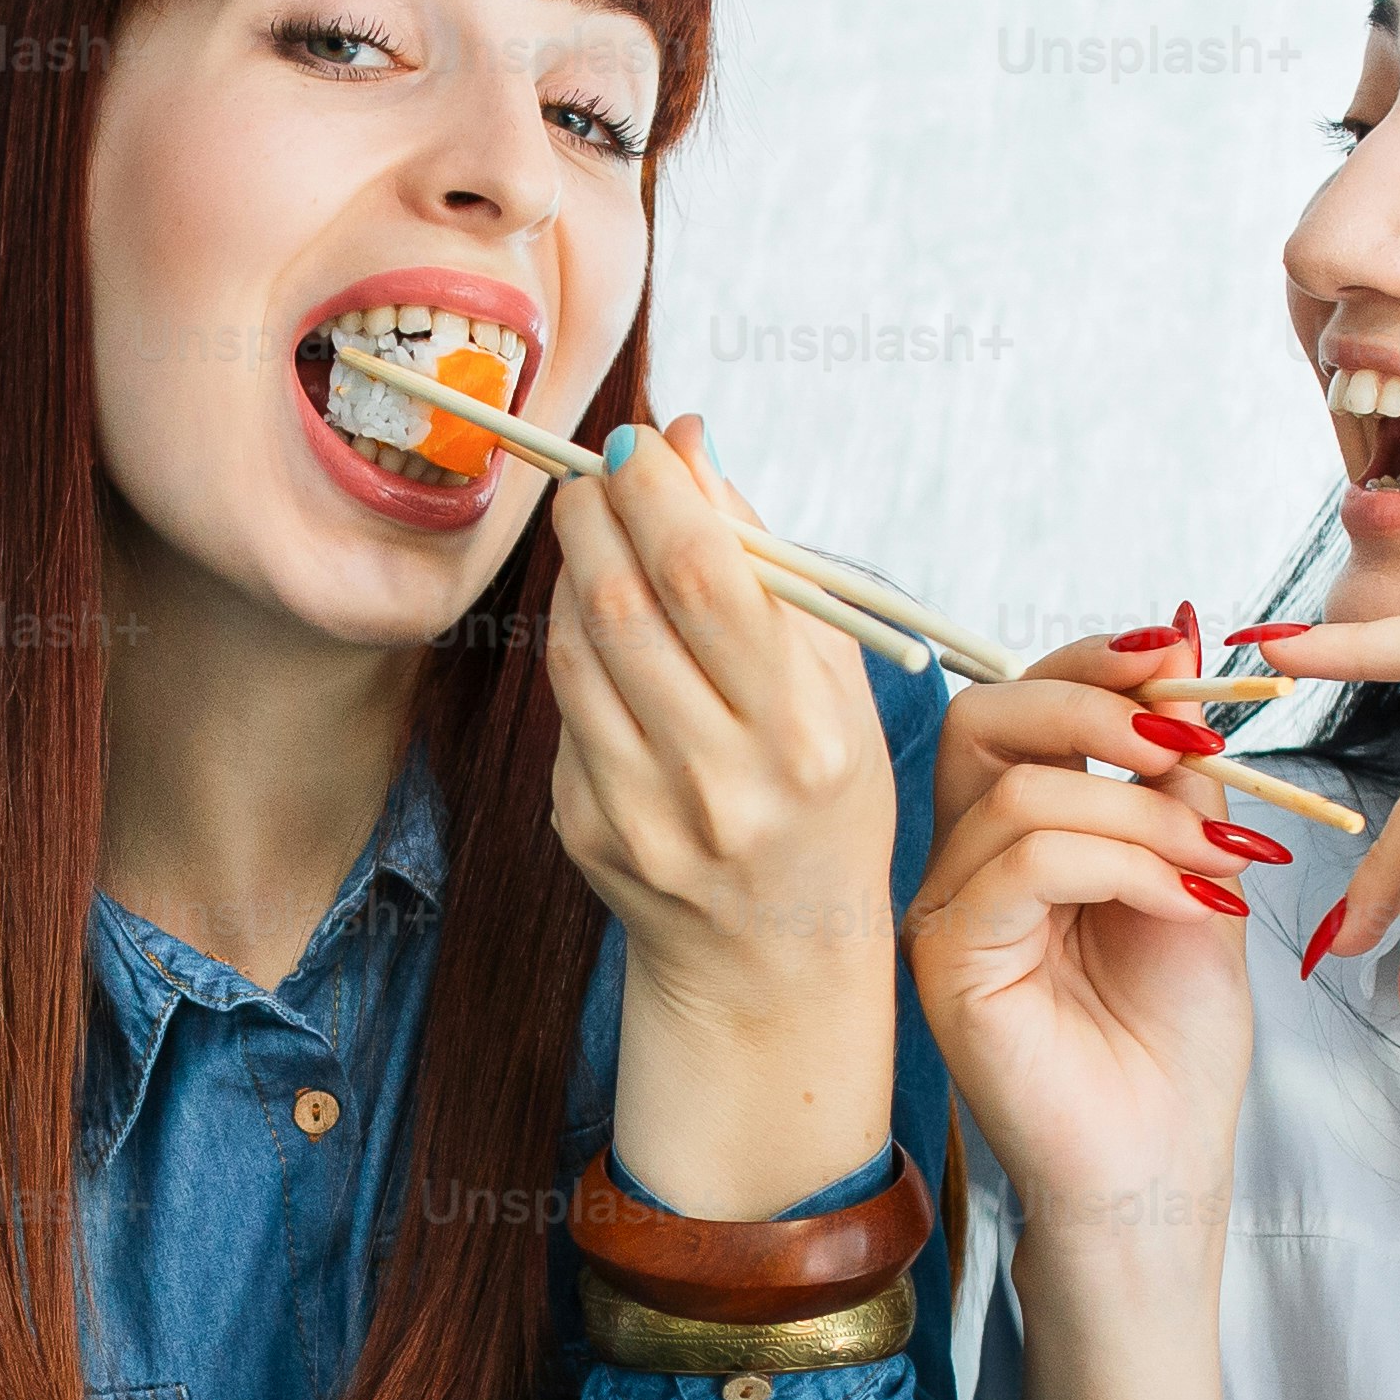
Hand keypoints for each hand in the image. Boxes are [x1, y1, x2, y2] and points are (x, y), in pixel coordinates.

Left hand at [541, 418, 900, 1214]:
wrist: (774, 957)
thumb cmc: (823, 798)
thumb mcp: (836, 687)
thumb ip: (767, 564)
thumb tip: (687, 444)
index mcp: (804, 737)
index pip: (708, 583)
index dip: (659, 494)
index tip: (638, 442)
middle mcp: (721, 782)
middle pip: (623, 606)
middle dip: (597, 515)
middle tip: (593, 473)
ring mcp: (642, 816)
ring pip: (572, 650)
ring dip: (574, 573)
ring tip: (597, 539)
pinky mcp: (586, 832)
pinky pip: (562, 709)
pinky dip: (570, 649)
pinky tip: (599, 635)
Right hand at [905, 624, 1262, 1285]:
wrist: (1163, 1167)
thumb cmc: (1176, 1043)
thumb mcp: (1201, 868)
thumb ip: (1181, 769)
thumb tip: (1183, 631)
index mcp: (1016, 834)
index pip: (1022, 703)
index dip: (1098, 663)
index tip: (1189, 660)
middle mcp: (964, 864)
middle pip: (984, 718)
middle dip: (1097, 703)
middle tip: (1192, 743)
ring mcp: (945, 913)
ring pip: (1019, 791)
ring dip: (1143, 810)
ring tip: (1218, 863)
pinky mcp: (946, 963)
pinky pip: (1023, 862)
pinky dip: (1122, 862)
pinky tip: (1185, 902)